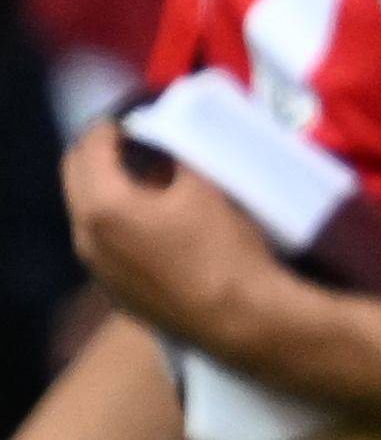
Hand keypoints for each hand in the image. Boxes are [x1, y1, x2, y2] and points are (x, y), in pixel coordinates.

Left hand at [60, 126, 290, 358]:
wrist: (243, 321)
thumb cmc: (225, 249)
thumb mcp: (205, 187)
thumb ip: (175, 153)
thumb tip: (163, 136)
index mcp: (102, 204)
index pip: (90, 145)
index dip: (112, 125)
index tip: (136, 117)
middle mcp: (85, 237)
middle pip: (77, 178)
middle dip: (100, 154)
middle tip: (134, 143)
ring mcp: (96, 269)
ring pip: (88, 214)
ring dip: (108, 190)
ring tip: (148, 183)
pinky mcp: (115, 293)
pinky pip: (104, 245)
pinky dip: (119, 224)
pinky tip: (155, 226)